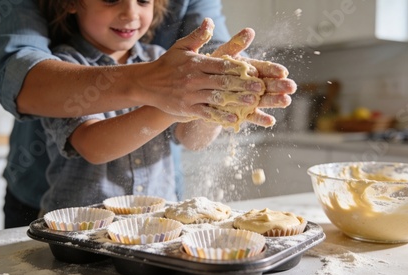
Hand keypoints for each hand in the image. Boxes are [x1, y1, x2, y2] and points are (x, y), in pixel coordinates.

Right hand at [140, 18, 261, 123]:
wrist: (147, 84)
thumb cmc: (168, 64)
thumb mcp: (181, 47)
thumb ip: (198, 36)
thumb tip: (210, 22)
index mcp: (196, 62)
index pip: (221, 64)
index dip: (239, 68)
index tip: (254, 71)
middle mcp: (194, 79)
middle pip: (223, 82)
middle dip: (243, 85)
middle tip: (261, 88)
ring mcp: (190, 95)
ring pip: (217, 98)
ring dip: (236, 100)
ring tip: (253, 103)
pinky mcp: (186, 108)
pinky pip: (206, 113)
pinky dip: (221, 116)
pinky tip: (235, 118)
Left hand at [212, 28, 296, 126]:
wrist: (199, 94)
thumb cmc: (210, 72)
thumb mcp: (221, 57)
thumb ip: (235, 46)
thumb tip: (249, 31)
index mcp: (248, 69)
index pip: (264, 69)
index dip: (273, 70)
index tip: (283, 72)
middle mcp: (251, 85)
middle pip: (267, 85)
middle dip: (279, 86)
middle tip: (291, 87)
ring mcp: (247, 100)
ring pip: (262, 100)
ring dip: (274, 101)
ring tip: (286, 101)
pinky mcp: (241, 113)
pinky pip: (251, 116)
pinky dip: (260, 119)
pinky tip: (270, 121)